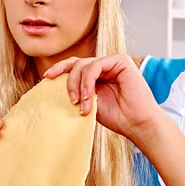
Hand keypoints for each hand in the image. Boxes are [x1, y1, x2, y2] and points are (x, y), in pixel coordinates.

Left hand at [44, 54, 163, 147]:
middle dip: (65, 76)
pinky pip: (95, 66)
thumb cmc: (116, 117)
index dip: (59, 69)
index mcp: (96, 75)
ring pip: (83, 64)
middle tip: (64, 94)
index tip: (46, 78)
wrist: (137, 124)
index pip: (74, 67)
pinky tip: (88, 97)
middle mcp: (104, 67)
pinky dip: (87, 82)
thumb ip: (76, 92)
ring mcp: (112, 62)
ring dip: (78, 85)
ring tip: (81, 104)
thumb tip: (54, 87)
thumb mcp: (88, 104)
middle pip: (75, 62)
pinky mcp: (120, 61)